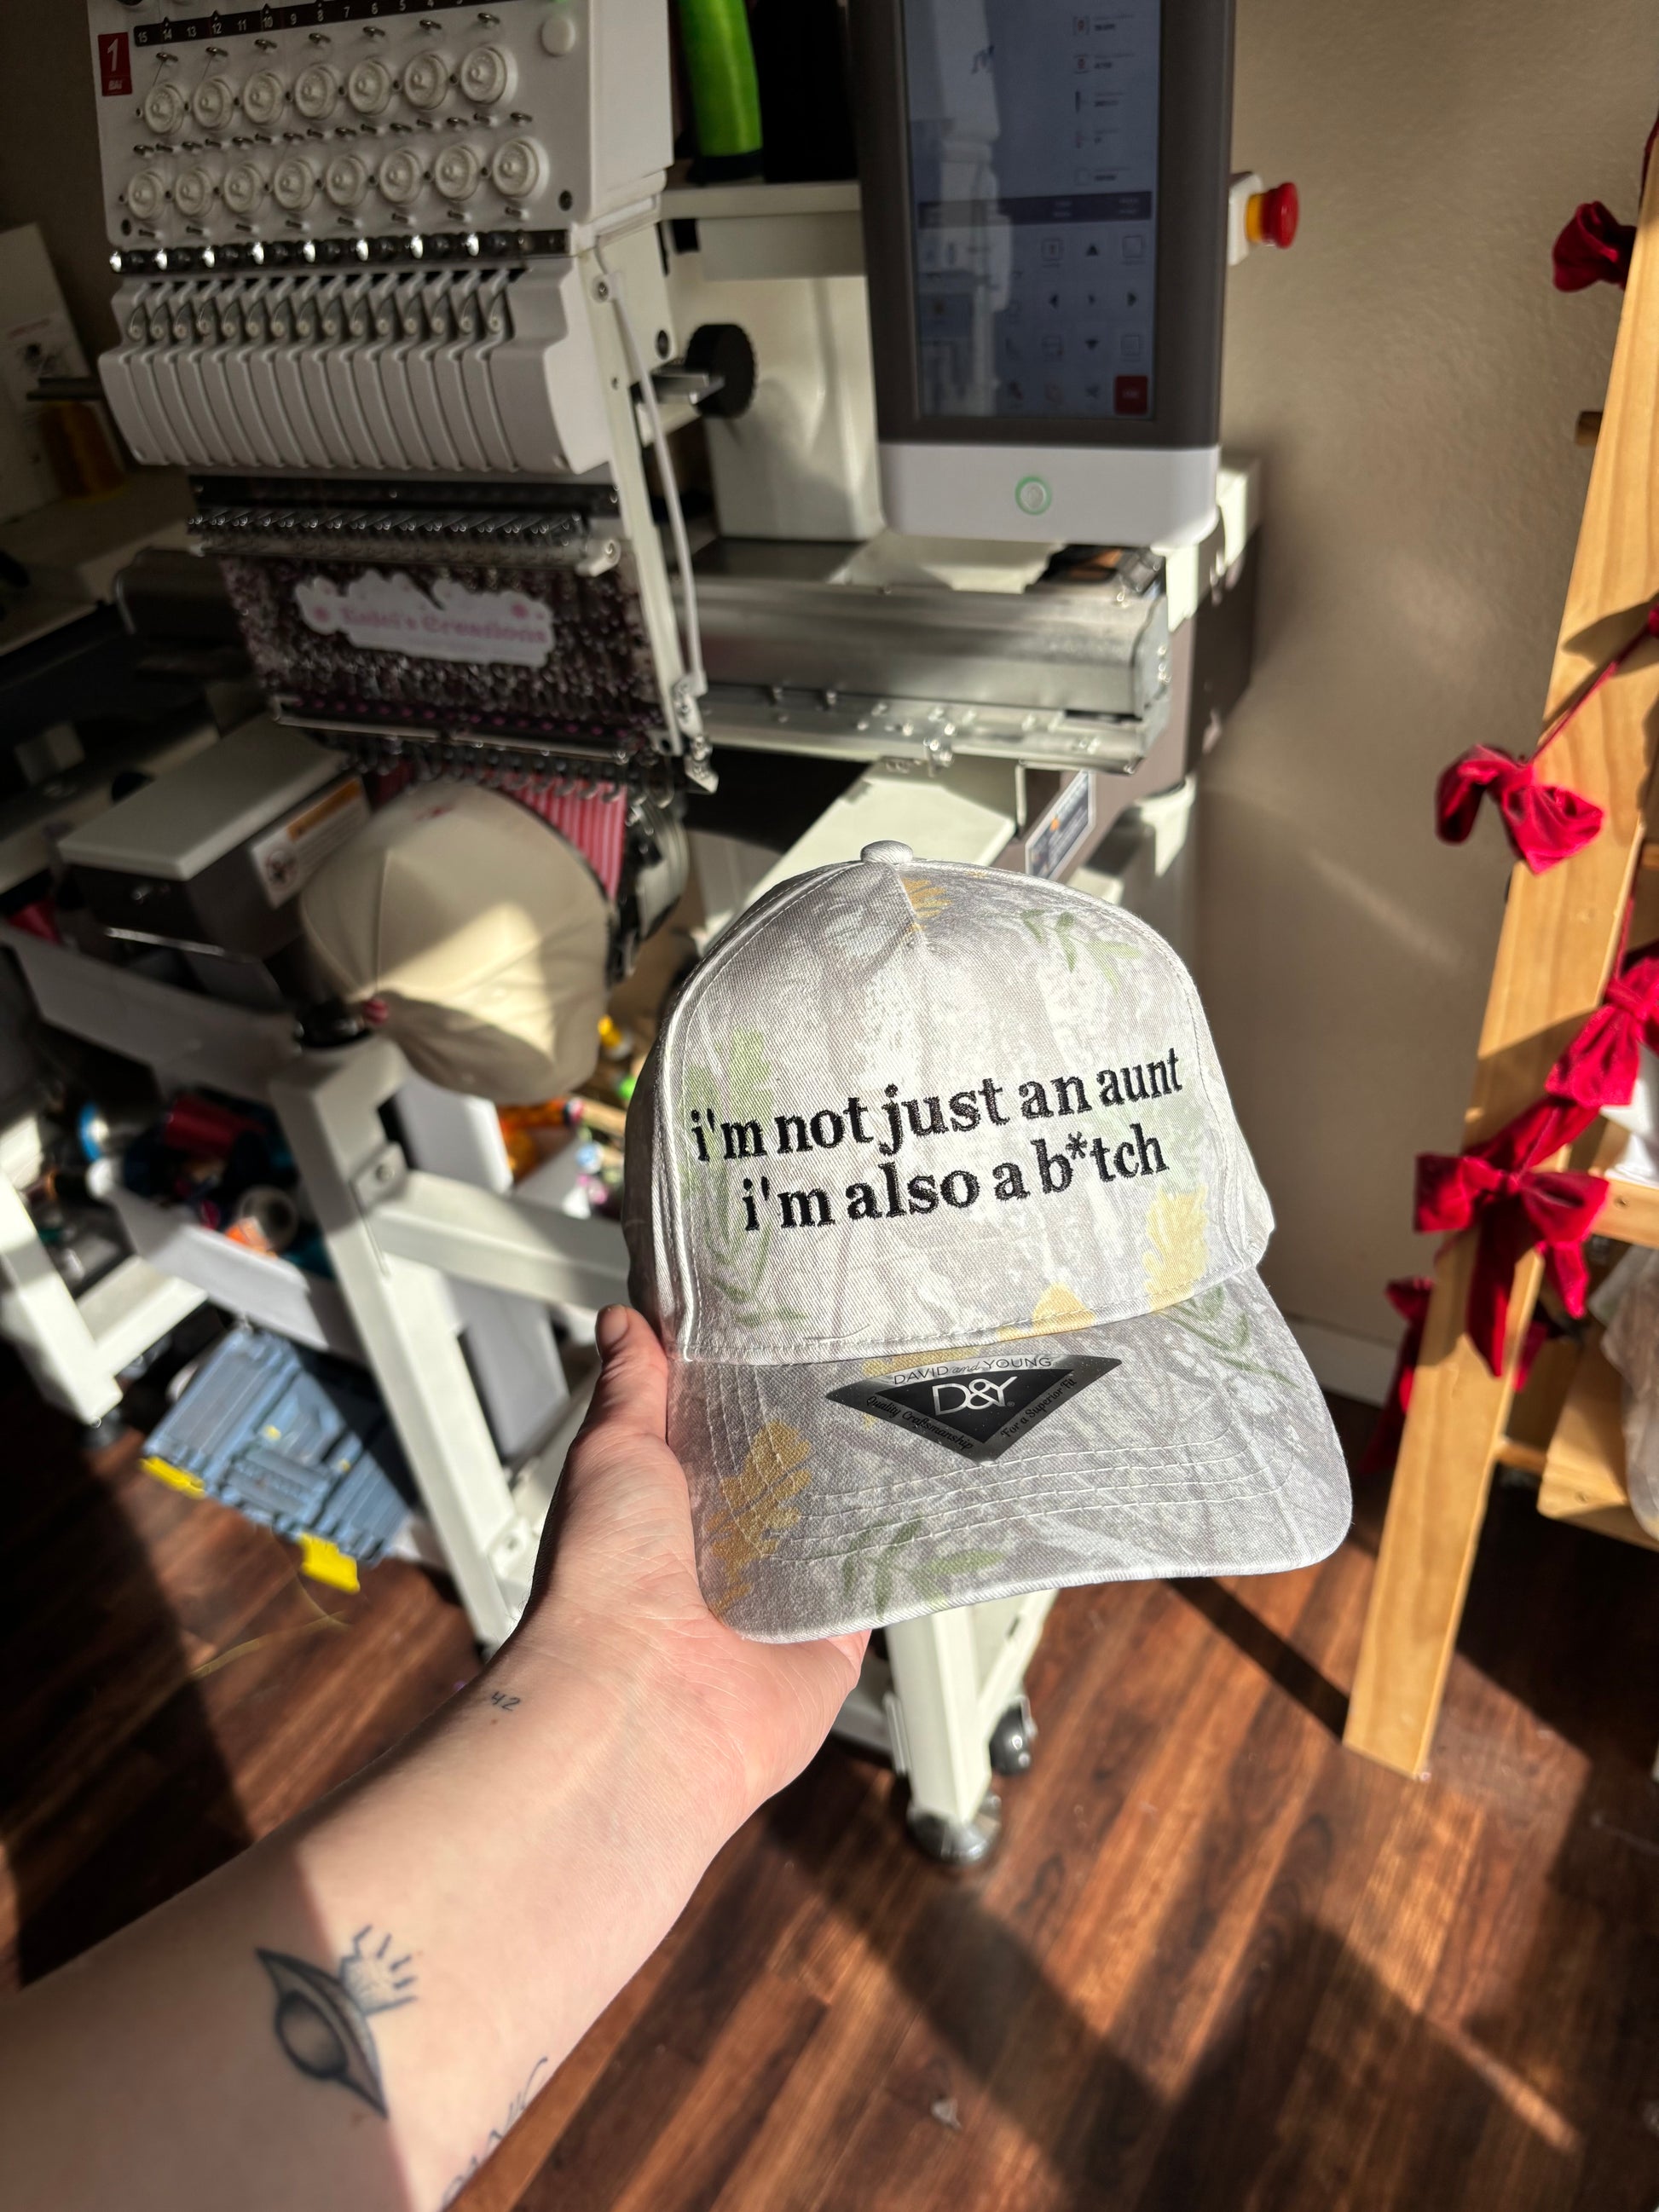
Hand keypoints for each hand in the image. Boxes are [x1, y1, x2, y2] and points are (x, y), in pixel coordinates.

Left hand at [517, 1307, 867, 1834]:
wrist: (639, 1697)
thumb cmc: (603, 1583)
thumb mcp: (613, 1449)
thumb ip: (631, 1387)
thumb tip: (622, 1323)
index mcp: (668, 1509)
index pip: (725, 1436)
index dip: (755, 1390)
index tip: (793, 1337)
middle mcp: (723, 1557)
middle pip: (793, 1479)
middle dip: (823, 1435)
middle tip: (865, 1371)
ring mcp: (778, 1602)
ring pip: (842, 1529)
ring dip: (868, 1490)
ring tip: (909, 1419)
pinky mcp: (829, 1644)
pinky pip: (878, 1590)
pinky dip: (901, 1556)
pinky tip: (928, 1503)